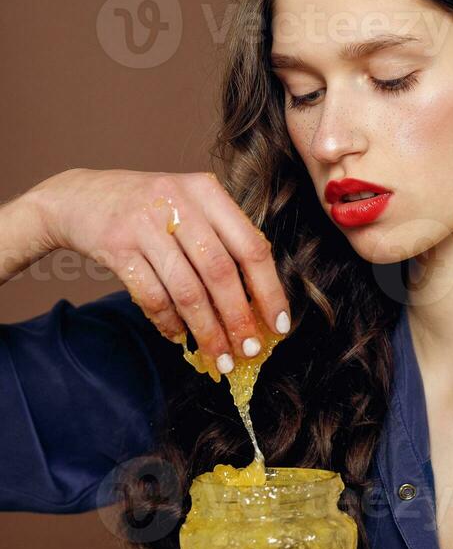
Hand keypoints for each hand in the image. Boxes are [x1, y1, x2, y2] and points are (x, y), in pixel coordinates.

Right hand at [32, 168, 290, 366]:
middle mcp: (178, 202)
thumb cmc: (147, 209)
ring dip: (207, 331)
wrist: (78, 197)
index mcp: (207, 190)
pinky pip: (151, 296)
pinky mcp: (116, 245)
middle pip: (220, 271)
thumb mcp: (189, 205)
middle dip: (238, 318)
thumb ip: (222, 240)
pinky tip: (179, 337)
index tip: (278, 326)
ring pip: (186, 289)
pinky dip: (169, 323)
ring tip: (219, 357)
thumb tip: (257, 303)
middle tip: (248, 351)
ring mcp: (144, 223)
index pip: (251, 245)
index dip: (269, 290)